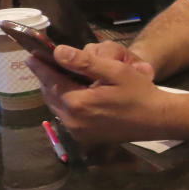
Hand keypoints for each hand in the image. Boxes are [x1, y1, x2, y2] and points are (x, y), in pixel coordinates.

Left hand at [25, 44, 168, 143]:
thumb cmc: (139, 93)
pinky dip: (65, 103)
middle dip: (47, 79)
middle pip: (50, 95)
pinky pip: (66, 117)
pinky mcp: (84, 137)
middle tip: (46, 65)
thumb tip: (59, 52)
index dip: (40, 67)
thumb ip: (84, 62)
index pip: (51, 80)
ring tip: (60, 78)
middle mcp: (72, 120)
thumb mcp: (115, 72)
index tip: (31, 56)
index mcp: (78, 102)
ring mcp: (77, 131)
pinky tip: (75, 95)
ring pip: (56, 107)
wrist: (157, 120)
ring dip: (56, 92)